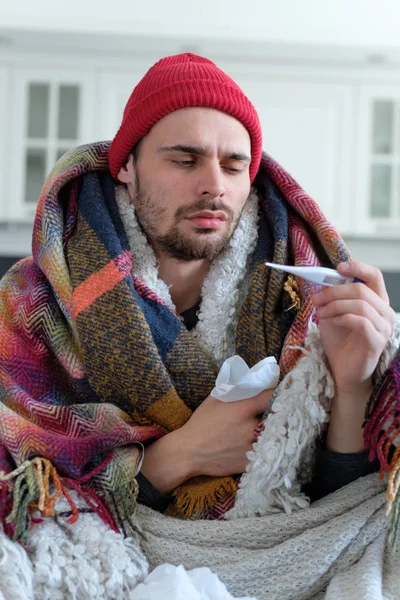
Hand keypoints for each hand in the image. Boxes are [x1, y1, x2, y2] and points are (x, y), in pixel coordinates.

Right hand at [140, 388, 272, 492]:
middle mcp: (251, 428)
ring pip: (271, 437)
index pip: (271, 396)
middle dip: (273, 415)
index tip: (278, 392)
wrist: (189, 452)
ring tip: (265, 432)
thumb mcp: (214, 399)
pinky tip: (256, 447)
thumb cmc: (200, 423)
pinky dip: (263, 450)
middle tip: (271, 414)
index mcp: (243, 409)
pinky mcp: (250, 462)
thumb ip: (233, 391)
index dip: (276, 393)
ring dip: (270, 433)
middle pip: (274, 417)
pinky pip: (264, 453)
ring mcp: (252, 447)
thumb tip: (248, 382)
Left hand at [314, 261, 395, 396]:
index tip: (338, 268)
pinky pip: (360, 322)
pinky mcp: (377, 341)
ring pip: (360, 304)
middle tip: (316, 299)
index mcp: (376, 301)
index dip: (358, 267)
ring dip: (335, 306)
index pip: (374, 276)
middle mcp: (385, 312)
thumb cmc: (340, 341)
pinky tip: (330, 322)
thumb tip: (324, 280)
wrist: (342, 370)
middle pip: (362, 289)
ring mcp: (384, 327)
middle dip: (334, 291)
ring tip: (320, 313)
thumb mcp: (333, 313)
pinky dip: (341, 318)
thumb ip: (333, 297)